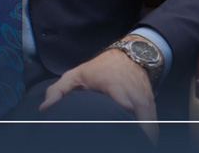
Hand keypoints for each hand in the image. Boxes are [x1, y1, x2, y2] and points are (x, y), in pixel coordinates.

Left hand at [39, 37, 157, 144]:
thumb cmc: (99, 69)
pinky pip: (154, 123)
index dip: (123, 100)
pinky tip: (144, 144)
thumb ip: (59, 90)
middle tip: (130, 144)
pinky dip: (150, 135)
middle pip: (139, 111)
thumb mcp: (76, 75)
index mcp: (111, 82)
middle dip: (137, 129)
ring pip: (149, 120)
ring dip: (145, 136)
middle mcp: (131, 90)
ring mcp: (143, 98)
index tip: (125, 108)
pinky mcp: (151, 104)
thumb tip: (45, 109)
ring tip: (137, 147)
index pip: (120, 91)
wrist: (130, 55)